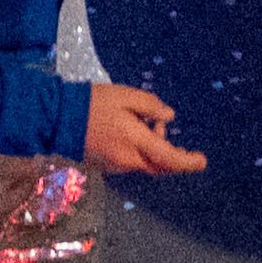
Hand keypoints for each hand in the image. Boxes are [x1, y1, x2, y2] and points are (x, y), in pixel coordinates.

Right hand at [83, 82, 206, 175]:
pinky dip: (139, 150)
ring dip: (153, 147)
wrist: (59, 118)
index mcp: (135, 142)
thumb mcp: (125, 96)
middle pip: (159, 166)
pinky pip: (131, 162)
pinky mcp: (106, 166)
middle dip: (172, 155)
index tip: (202, 161)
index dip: (188, 162)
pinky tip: (131, 130)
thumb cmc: (94, 103)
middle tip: (170, 135)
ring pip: (145, 163)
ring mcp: (116, 166)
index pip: (169, 159)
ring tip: (145, 121)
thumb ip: (150, 106)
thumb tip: (169, 116)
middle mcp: (128, 161)